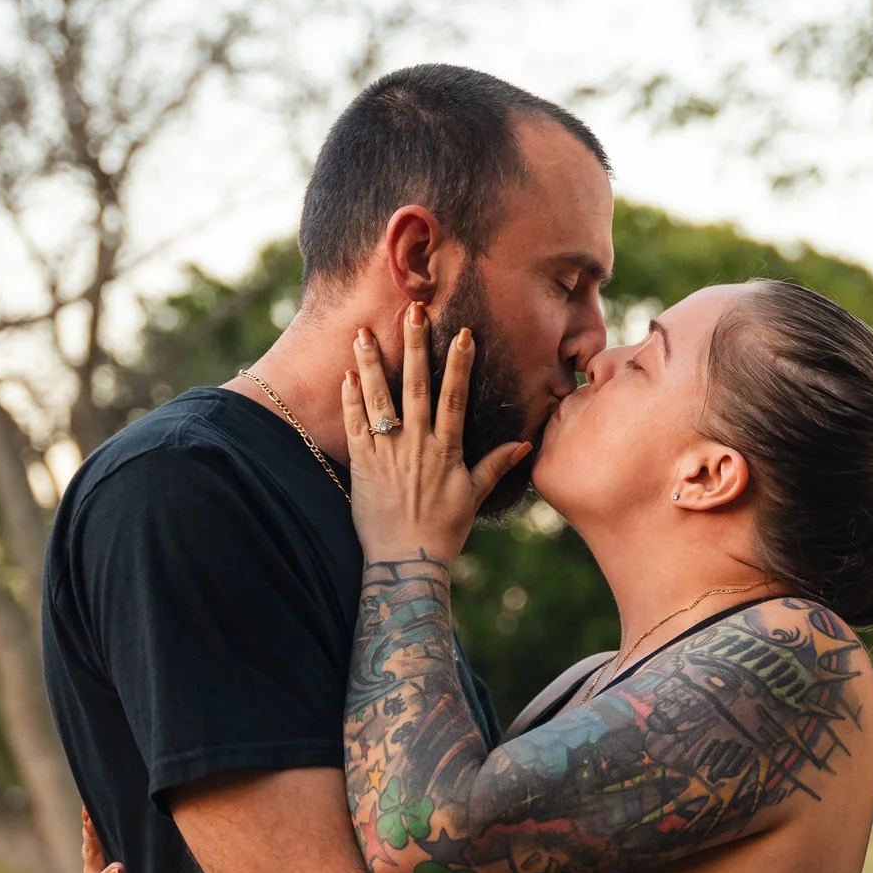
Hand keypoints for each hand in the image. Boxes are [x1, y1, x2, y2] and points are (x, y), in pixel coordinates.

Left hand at [342, 310, 529, 563]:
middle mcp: (418, 446)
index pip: (454, 397)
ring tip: (363, 333)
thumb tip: (524, 442)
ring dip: (372, 364)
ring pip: (380, 400)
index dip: (458, 364)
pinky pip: (355, 426)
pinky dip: (352, 400)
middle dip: (415, 347)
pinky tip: (348, 375)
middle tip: (412, 311)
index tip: (462, 333)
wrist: (405, 561)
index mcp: (447, 450)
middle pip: (417, 387)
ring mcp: (388, 453)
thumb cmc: (443, 531)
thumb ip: (494, 465)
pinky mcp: (363, 465)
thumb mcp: (474, 497)